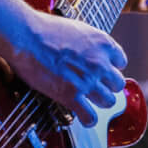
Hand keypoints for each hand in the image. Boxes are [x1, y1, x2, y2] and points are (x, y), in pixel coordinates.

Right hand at [6, 6, 128, 124]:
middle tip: (97, 86)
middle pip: (118, 83)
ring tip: (91, 102)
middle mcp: (100, 63)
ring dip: (100, 102)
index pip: (121, 61)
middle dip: (108, 86)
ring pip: (109, 101)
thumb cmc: (43, 28)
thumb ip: (88, 43)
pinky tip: (83, 116)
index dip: (110, 66)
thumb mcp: (75, 28)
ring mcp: (87, 81)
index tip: (103, 70)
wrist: (26, 36)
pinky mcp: (71, 95)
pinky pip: (90, 116)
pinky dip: (88, 119)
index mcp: (102, 43)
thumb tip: (86, 51)